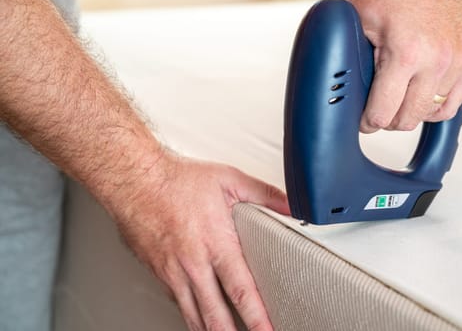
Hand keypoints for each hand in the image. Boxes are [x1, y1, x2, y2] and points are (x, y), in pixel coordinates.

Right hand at [112, 153, 289, 330]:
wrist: (134, 180)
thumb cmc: (177, 180)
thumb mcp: (228, 179)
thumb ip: (264, 194)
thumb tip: (292, 205)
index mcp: (215, 243)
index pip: (241, 291)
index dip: (257, 319)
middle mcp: (193, 264)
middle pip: (215, 316)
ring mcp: (173, 272)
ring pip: (193, 316)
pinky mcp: (158, 272)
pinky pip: (177, 301)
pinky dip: (191, 314)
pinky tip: (199, 318)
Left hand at [348, 0, 461, 132]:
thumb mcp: (358, 21)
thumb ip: (351, 58)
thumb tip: (345, 89)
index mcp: (406, 55)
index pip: (383, 113)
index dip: (367, 122)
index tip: (362, 120)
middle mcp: (436, 62)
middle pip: (407, 120)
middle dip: (386, 120)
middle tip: (376, 110)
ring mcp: (456, 63)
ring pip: (429, 115)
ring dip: (409, 113)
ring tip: (396, 101)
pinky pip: (452, 105)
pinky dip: (434, 110)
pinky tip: (418, 101)